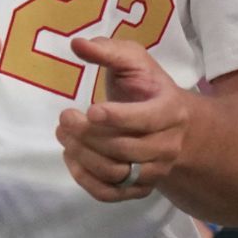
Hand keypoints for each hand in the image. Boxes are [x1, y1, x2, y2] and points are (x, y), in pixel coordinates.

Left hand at [56, 38, 191, 201]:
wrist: (173, 123)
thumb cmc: (148, 87)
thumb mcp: (134, 61)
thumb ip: (108, 50)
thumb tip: (77, 44)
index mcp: (171, 111)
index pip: (146, 120)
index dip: (117, 117)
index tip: (89, 109)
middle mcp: (168, 145)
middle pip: (125, 149)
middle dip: (89, 135)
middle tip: (64, 118)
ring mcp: (155, 170)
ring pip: (116, 173)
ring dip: (83, 155)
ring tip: (63, 135)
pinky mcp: (140, 188)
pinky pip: (110, 194)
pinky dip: (85, 180)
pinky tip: (71, 157)